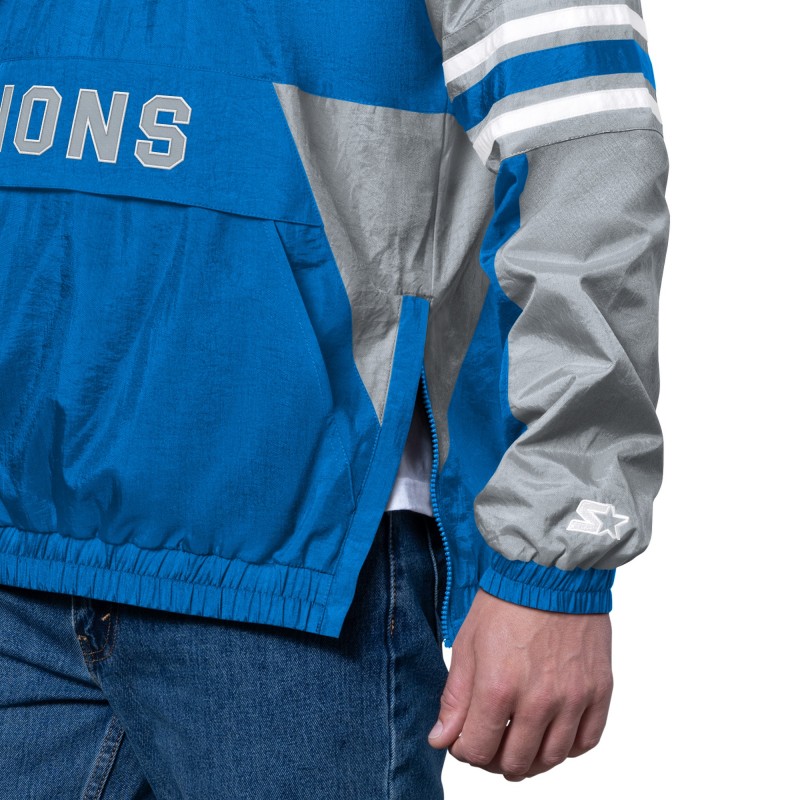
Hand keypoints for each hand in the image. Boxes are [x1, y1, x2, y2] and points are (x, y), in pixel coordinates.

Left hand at [427, 588, 612, 781]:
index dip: (464, 750)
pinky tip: (552, 733)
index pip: (477, 751)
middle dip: (494, 760)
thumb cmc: (505, 601)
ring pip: (551, 758)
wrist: (551, 570)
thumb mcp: (467, 644)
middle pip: (515, 762)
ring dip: (530, 760)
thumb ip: (455, 698)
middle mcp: (539, 700)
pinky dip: (568, 747)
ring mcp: (573, 697)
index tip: (463, 738)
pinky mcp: (599, 690)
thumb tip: (441, 740)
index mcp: (498, 687)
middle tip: (490, 742)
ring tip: (519, 744)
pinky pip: (586, 741)